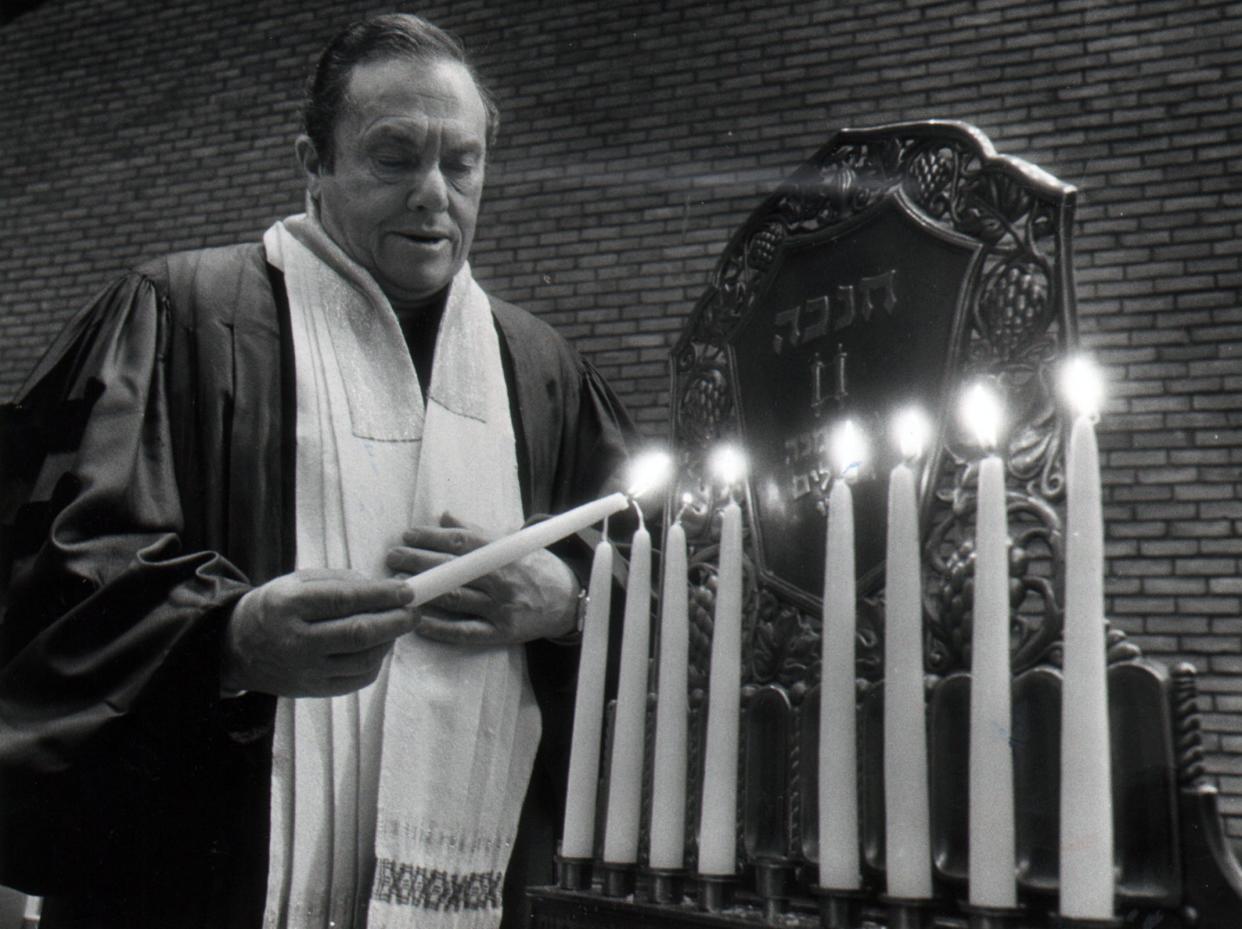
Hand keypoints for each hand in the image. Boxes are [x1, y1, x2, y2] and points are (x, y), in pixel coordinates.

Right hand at [221, 569, 416, 696]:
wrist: (236, 647)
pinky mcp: (313, 690)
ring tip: (397, 626)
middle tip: (414, 612)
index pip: (345, 600)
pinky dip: (376, 662)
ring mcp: (305, 670)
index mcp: (290, 605)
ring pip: (364, 659)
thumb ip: (340, 581)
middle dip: (396, 621)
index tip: (407, 591)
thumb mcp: (298, 581)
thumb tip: (383, 589)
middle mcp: (296, 641)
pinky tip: (379, 646)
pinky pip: (357, 679)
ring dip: (389, 642)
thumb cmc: (275, 606)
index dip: (382, 595)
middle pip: (359, 634)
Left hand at [387, 513, 579, 645]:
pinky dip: (441, 628)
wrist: (569, 600)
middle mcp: (502, 579)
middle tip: (392, 557)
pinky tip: (418, 623)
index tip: (408, 535)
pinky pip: (466, 632)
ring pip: (455, 599)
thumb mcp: (513, 542)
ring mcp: (501, 608)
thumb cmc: (535, 566)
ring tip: (397, 586)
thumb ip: (477, 531)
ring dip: (424, 592)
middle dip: (419, 562)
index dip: (431, 537)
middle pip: (453, 569)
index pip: (461, 541)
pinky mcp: (502, 634)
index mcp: (504, 553)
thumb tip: (444, 516)